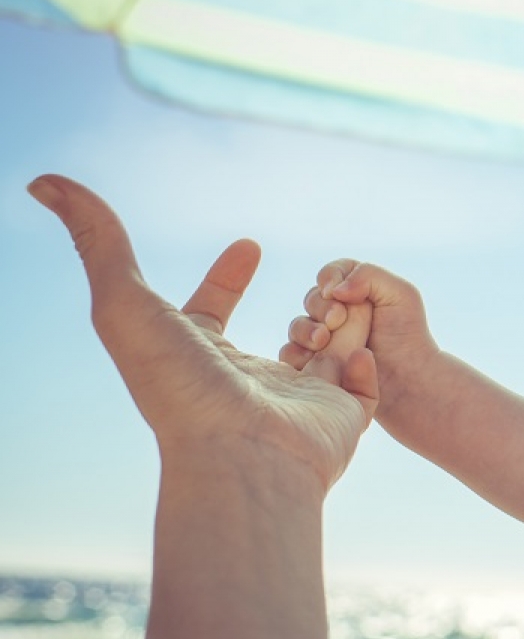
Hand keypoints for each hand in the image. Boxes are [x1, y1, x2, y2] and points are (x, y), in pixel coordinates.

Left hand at [29, 175, 376, 489]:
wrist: (241, 456)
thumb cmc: (180, 386)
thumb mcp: (125, 304)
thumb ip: (99, 242)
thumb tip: (43, 182)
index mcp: (200, 358)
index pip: (210, 310)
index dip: (226, 277)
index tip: (248, 245)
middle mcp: (248, 381)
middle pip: (279, 328)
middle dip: (306, 300)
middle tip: (324, 279)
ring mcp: (299, 401)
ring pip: (330, 349)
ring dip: (341, 321)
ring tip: (346, 302)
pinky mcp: (342, 419)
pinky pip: (366, 386)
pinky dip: (366, 363)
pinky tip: (357, 351)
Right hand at [281, 258, 436, 405]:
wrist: (408, 380)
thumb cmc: (408, 336)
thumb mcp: (401, 294)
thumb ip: (368, 275)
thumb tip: (332, 289)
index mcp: (357, 292)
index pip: (331, 273)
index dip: (330, 277)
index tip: (338, 293)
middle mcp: (337, 314)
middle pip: (312, 299)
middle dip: (320, 306)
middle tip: (337, 320)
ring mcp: (324, 340)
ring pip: (298, 327)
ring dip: (306, 330)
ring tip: (323, 340)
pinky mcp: (314, 365)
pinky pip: (291, 355)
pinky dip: (297, 353)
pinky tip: (313, 357)